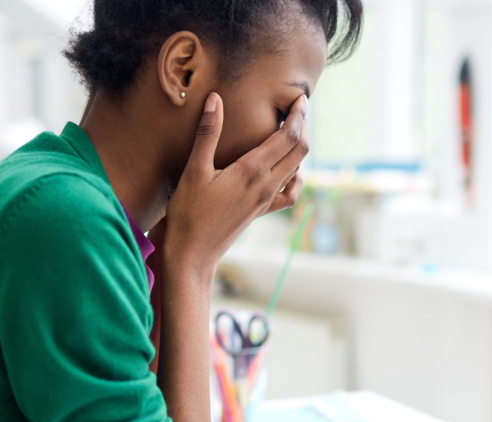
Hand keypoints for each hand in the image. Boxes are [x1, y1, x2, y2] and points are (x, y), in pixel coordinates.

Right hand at [163, 92, 308, 276]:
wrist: (192, 253)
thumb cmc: (188, 212)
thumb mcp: (194, 170)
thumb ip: (207, 133)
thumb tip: (215, 99)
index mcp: (252, 170)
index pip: (289, 137)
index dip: (298, 115)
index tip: (300, 97)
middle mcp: (266, 185)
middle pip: (300, 150)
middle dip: (303, 125)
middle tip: (299, 106)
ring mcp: (266, 200)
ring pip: (297, 169)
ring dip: (300, 147)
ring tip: (293, 129)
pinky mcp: (261, 211)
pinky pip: (289, 194)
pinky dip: (295, 178)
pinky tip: (289, 172)